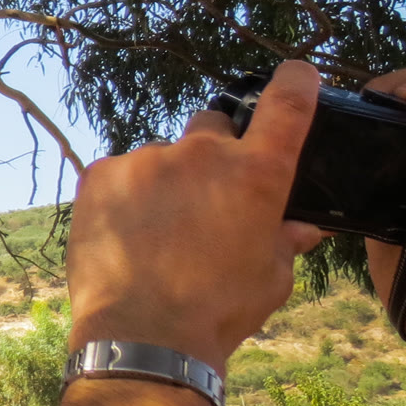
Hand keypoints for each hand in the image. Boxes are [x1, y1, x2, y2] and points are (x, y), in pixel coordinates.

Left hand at [65, 60, 324, 373]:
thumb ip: (286, 239)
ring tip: (161, 232)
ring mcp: (146, 158)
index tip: (297, 74)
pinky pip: (122, 173)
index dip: (296, 83)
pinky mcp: (101, 172)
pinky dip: (128, 195)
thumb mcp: (271, 276)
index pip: (288, 105)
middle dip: (216, 150)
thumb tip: (305, 226)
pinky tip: (129, 234)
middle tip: (209, 195)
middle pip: (213, 125)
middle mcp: (202, 153)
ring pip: (163, 156)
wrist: (143, 332)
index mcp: (256, 173)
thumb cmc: (218, 309)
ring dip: (167, 180)